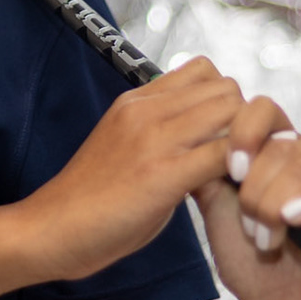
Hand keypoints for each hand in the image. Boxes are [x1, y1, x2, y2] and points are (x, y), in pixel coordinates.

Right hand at [16, 58, 246, 283]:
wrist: (51, 229)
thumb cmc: (92, 201)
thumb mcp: (128, 149)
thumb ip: (163, 135)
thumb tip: (206, 138)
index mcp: (136, 101)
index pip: (204, 70)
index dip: (226, 100)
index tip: (227, 133)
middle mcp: (146, 110)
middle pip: (227, 87)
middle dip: (246, 120)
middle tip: (246, 156)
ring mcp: (154, 139)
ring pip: (233, 111)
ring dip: (249, 142)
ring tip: (245, 174)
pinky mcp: (162, 175)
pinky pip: (225, 154)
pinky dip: (244, 170)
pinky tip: (238, 192)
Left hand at [194, 102, 300, 299]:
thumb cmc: (251, 263)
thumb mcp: (218, 213)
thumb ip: (206, 173)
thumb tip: (190, 135)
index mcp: (276, 152)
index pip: (264, 110)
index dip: (245, 131)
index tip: (231, 168)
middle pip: (282, 143)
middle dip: (256, 188)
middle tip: (250, 226)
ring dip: (276, 205)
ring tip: (266, 239)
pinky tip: (292, 219)